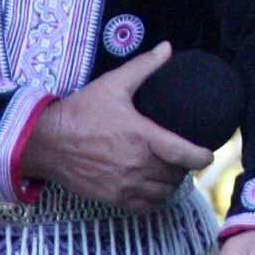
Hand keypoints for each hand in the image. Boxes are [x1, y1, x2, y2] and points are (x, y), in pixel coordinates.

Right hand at [19, 42, 213, 209]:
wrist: (46, 141)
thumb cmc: (81, 110)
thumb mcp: (113, 83)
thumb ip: (144, 66)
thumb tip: (167, 48)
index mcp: (141, 136)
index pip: (184, 154)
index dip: (202, 157)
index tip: (208, 153)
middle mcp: (136, 164)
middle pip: (176, 175)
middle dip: (185, 166)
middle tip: (184, 154)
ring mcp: (124, 184)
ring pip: (163, 193)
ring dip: (171, 182)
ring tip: (171, 169)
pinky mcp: (112, 197)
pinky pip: (145, 206)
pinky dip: (155, 199)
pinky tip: (154, 186)